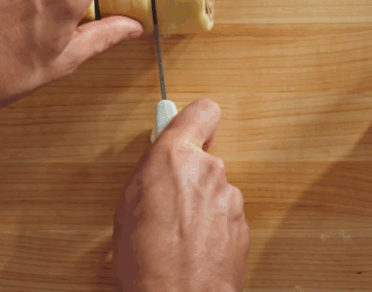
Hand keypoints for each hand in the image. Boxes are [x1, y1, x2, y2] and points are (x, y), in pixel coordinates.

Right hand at [113, 99, 249, 291]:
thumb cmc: (146, 259)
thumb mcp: (128, 204)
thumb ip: (151, 172)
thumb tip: (159, 163)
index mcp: (176, 157)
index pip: (202, 112)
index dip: (195, 120)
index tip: (188, 127)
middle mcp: (209, 171)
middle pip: (204, 159)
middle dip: (189, 177)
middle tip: (167, 201)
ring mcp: (230, 199)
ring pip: (214, 191)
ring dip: (201, 206)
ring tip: (177, 233)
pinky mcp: (243, 226)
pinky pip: (224, 217)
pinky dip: (212, 229)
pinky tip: (193, 248)